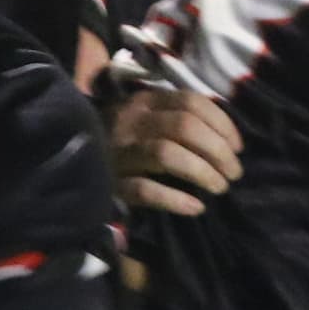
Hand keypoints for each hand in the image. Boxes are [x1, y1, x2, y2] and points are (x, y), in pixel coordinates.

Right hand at [110, 85, 242, 216]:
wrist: (70, 153)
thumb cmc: (124, 137)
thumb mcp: (147, 116)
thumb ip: (178, 117)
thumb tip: (227, 138)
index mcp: (146, 102)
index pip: (191, 102)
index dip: (222, 124)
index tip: (238, 147)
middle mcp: (132, 122)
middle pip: (183, 128)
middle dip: (217, 150)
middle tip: (233, 172)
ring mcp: (120, 153)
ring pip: (166, 155)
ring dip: (202, 172)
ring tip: (219, 187)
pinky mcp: (112, 184)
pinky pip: (145, 190)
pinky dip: (175, 199)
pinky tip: (196, 207)